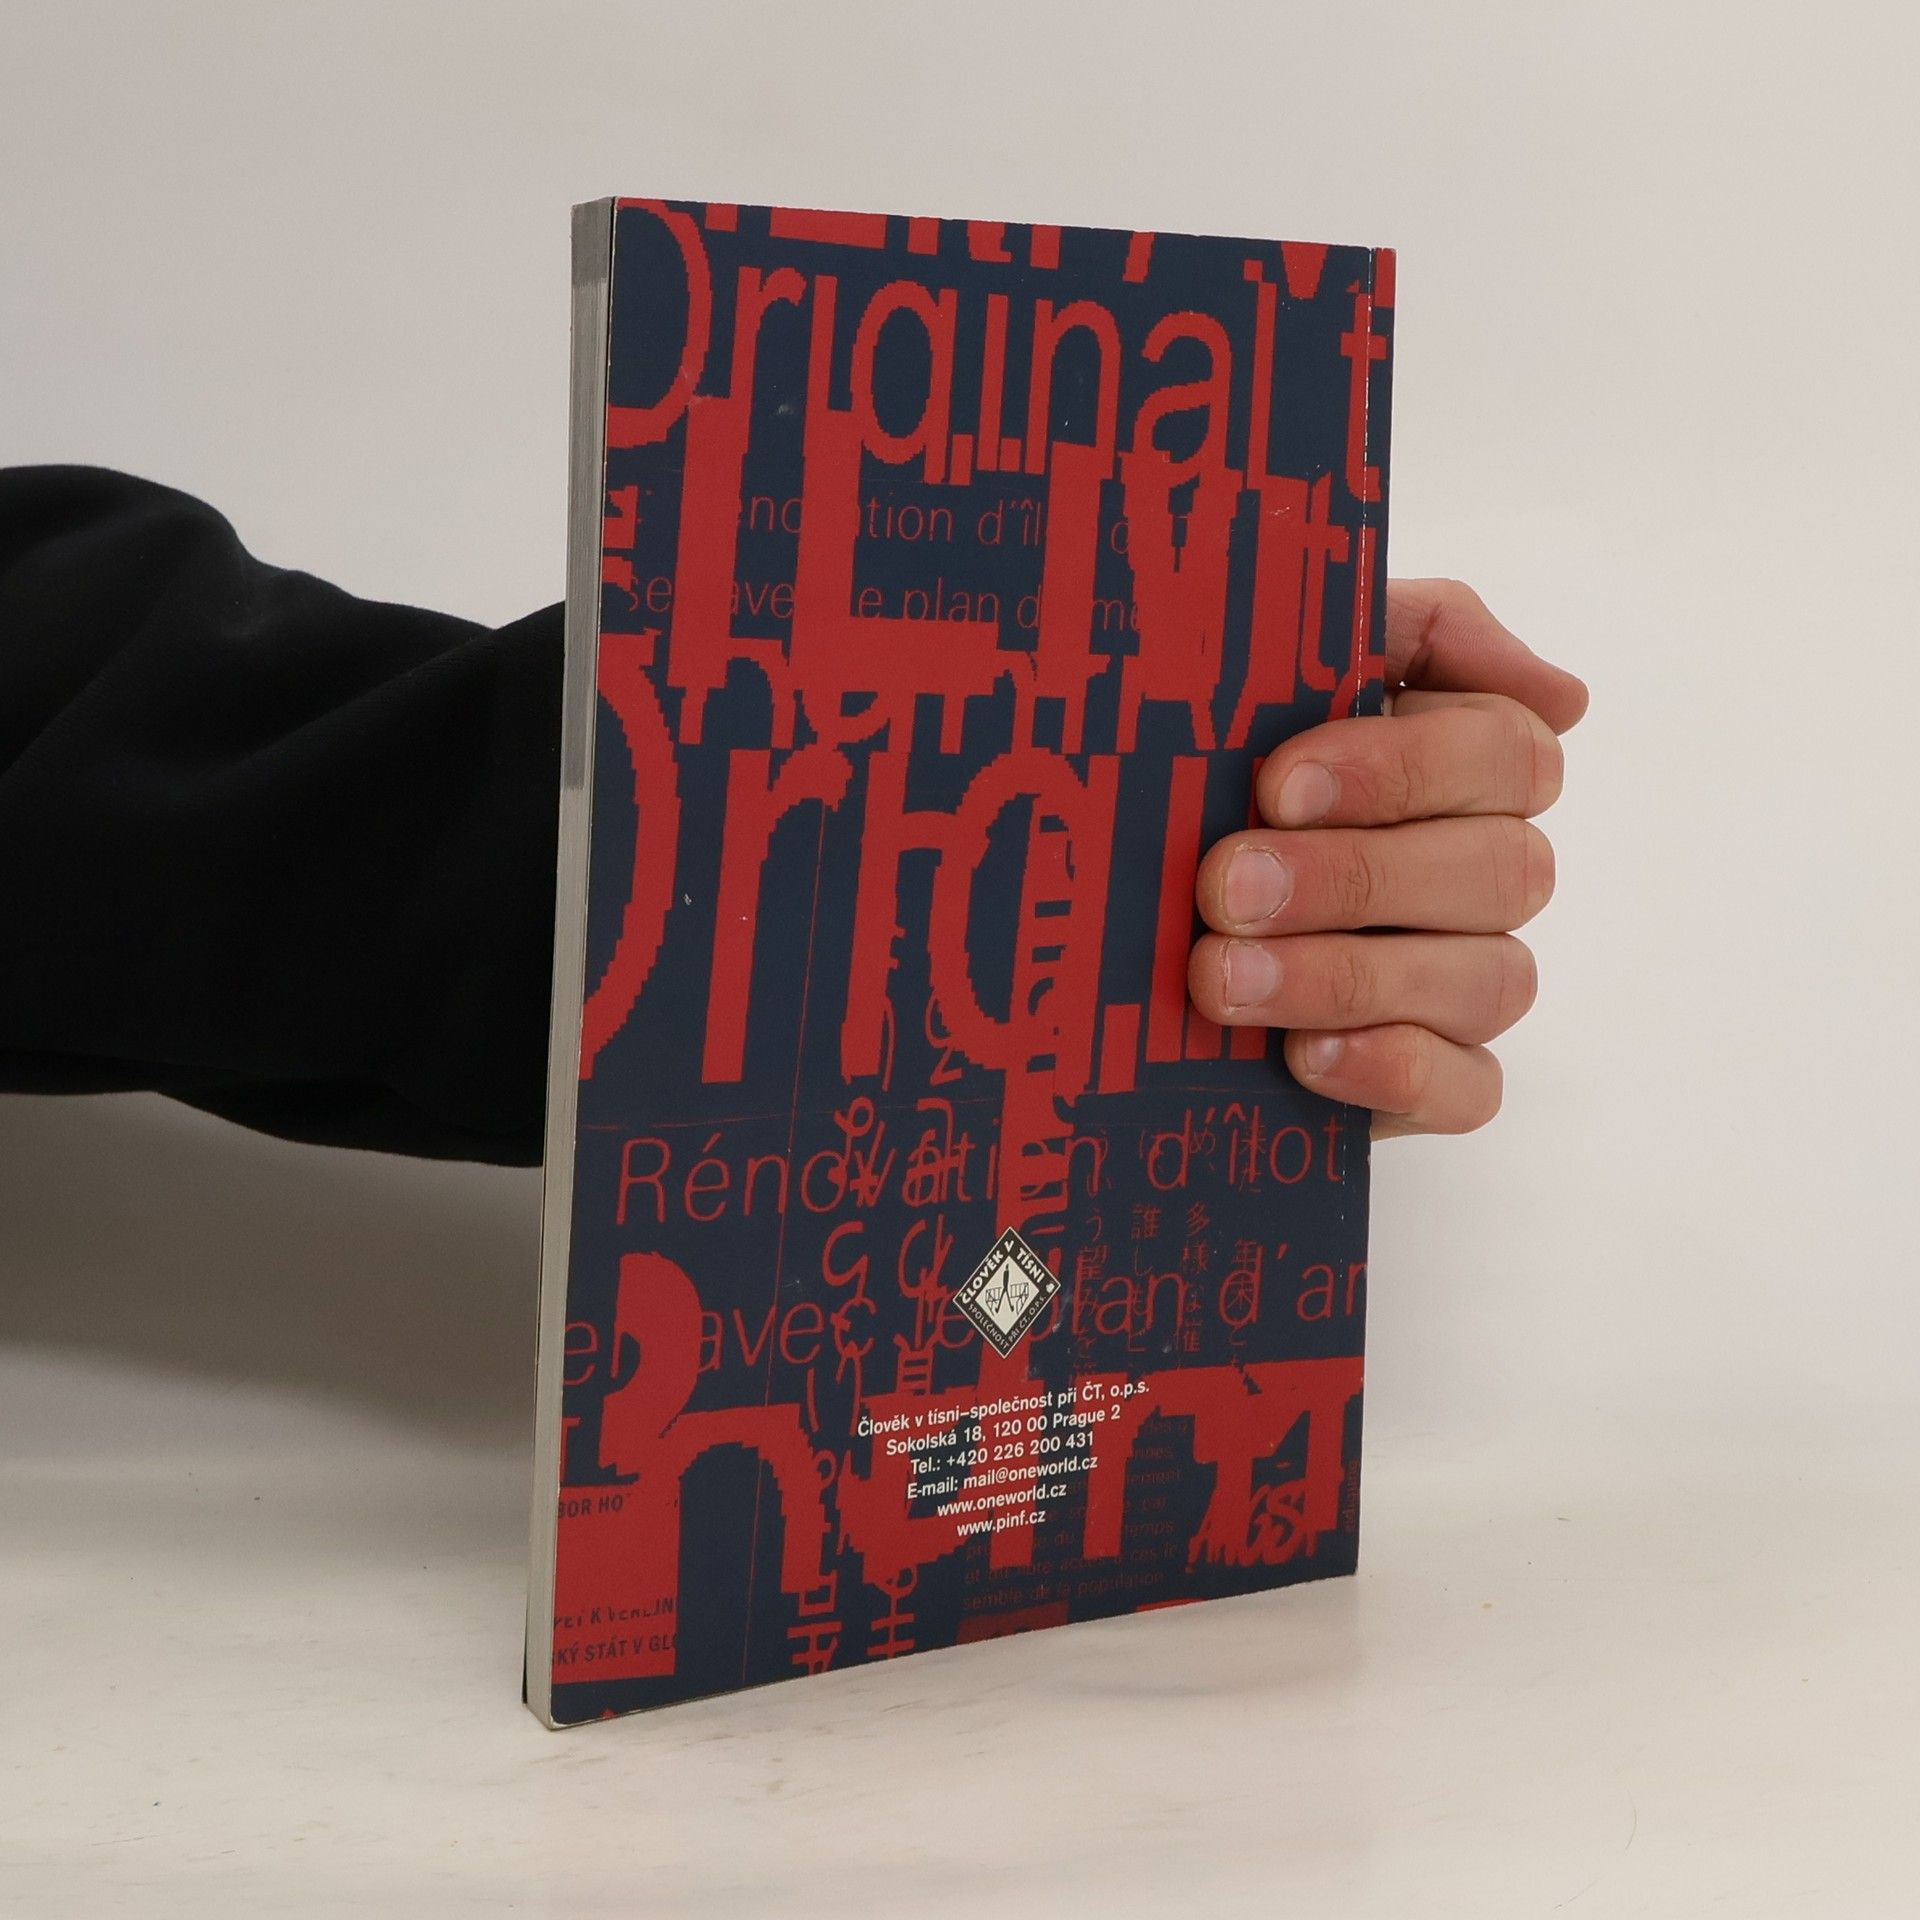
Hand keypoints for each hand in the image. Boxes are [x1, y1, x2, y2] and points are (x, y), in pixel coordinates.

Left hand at [1186, 579, 1588, 1137]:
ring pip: (1487, 979)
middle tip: (1225, 886)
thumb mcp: (1273, 669)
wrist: (1113, 901)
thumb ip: (1407, 630)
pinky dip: (1394, 1071)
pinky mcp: (1433, 1077)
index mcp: (1463, 763)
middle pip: (1502, 870)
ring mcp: (1465, 979)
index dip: (1401, 770)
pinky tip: (1303, 1055)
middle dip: (1354, 877)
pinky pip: (1470, 1089)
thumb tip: (1562, 694)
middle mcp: (1483, 870)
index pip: (1507, 753)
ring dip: (1345, 976)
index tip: (1278, 784)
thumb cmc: (1205, 770)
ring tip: (1219, 977)